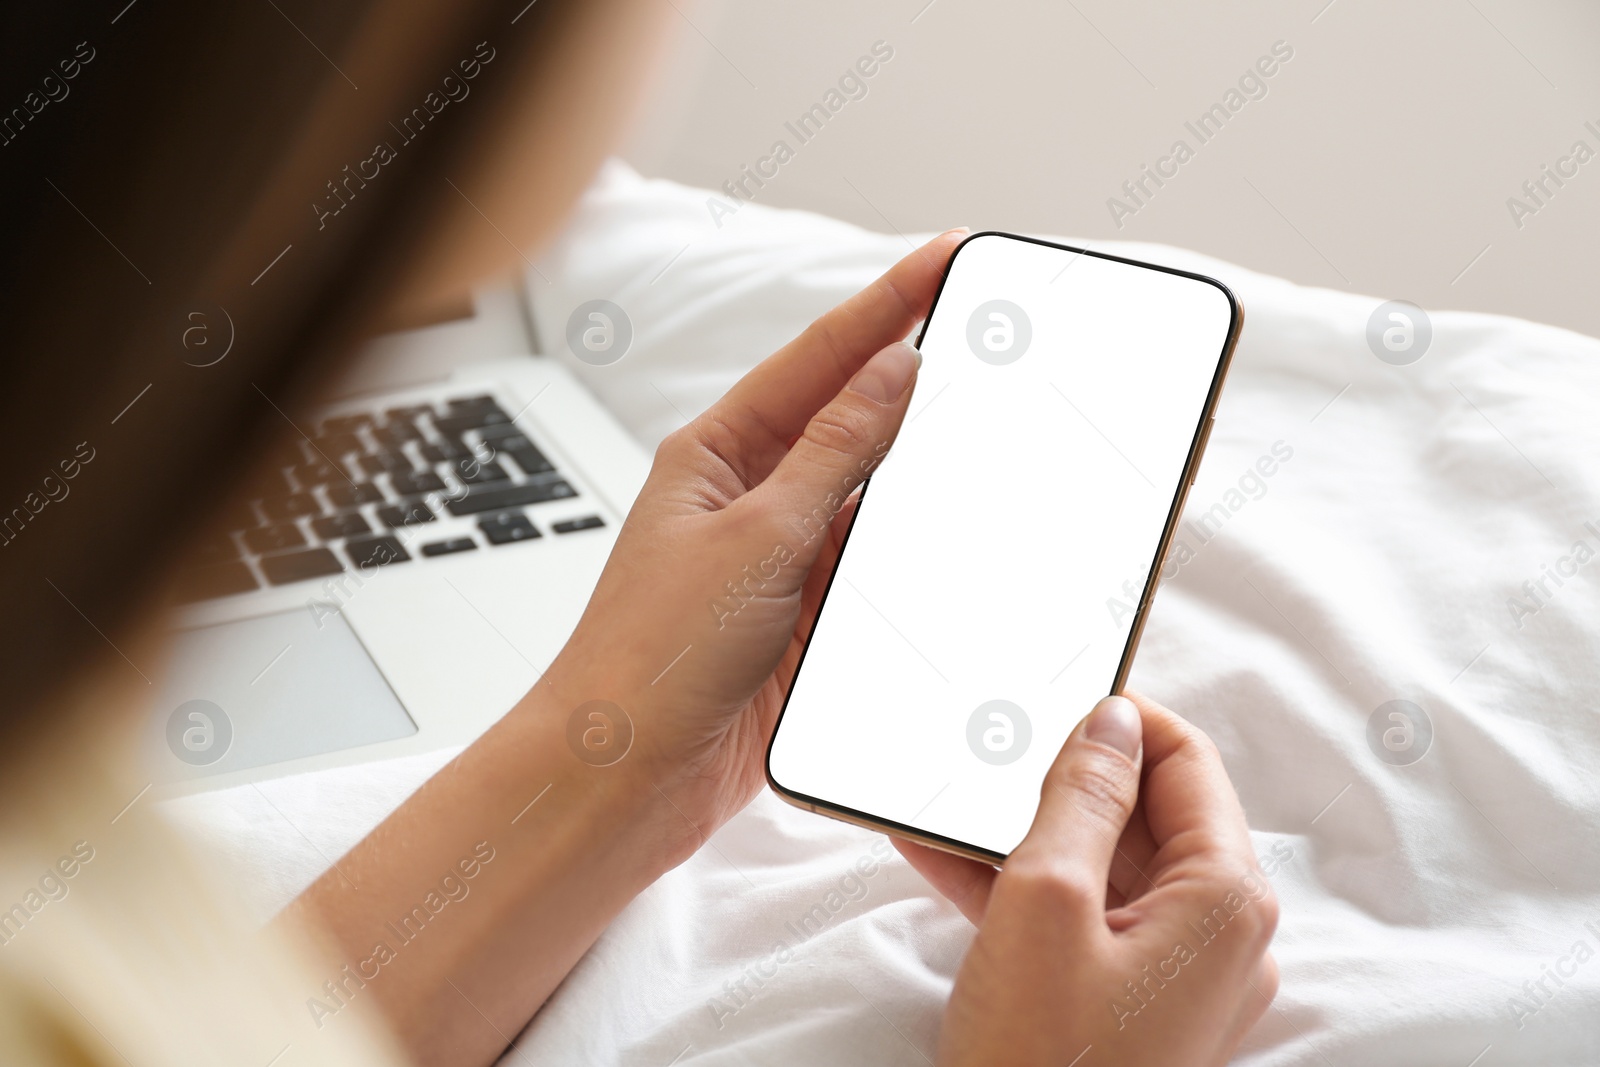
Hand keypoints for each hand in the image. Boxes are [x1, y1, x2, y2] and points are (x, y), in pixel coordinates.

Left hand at [544, 229, 967, 857]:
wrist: (623, 783)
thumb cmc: (650, 658)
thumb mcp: (756, 538)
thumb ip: (833, 453)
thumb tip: (893, 370)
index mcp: (714, 455)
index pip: (818, 360)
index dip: (887, 302)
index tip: (946, 255)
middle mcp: (746, 500)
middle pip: (849, 421)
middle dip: (917, 378)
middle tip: (989, 329)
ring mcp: (777, 563)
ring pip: (869, 498)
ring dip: (920, 472)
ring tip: (991, 424)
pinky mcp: (802, 625)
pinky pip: (873, 571)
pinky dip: (911, 554)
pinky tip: (957, 536)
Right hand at [898, 691, 1278, 1066]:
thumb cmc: (1041, 1059)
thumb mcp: (1045, 900)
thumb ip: (1081, 795)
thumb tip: (1110, 719)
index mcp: (1225, 898)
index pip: (1187, 762)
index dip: (1119, 717)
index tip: (1051, 694)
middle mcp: (1217, 933)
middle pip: (1145, 812)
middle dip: (1058, 774)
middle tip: (989, 744)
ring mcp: (1174, 973)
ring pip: (1102, 864)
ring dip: (1022, 828)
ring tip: (946, 794)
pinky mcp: (1128, 1001)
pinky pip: (1080, 917)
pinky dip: (1018, 885)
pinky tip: (941, 856)